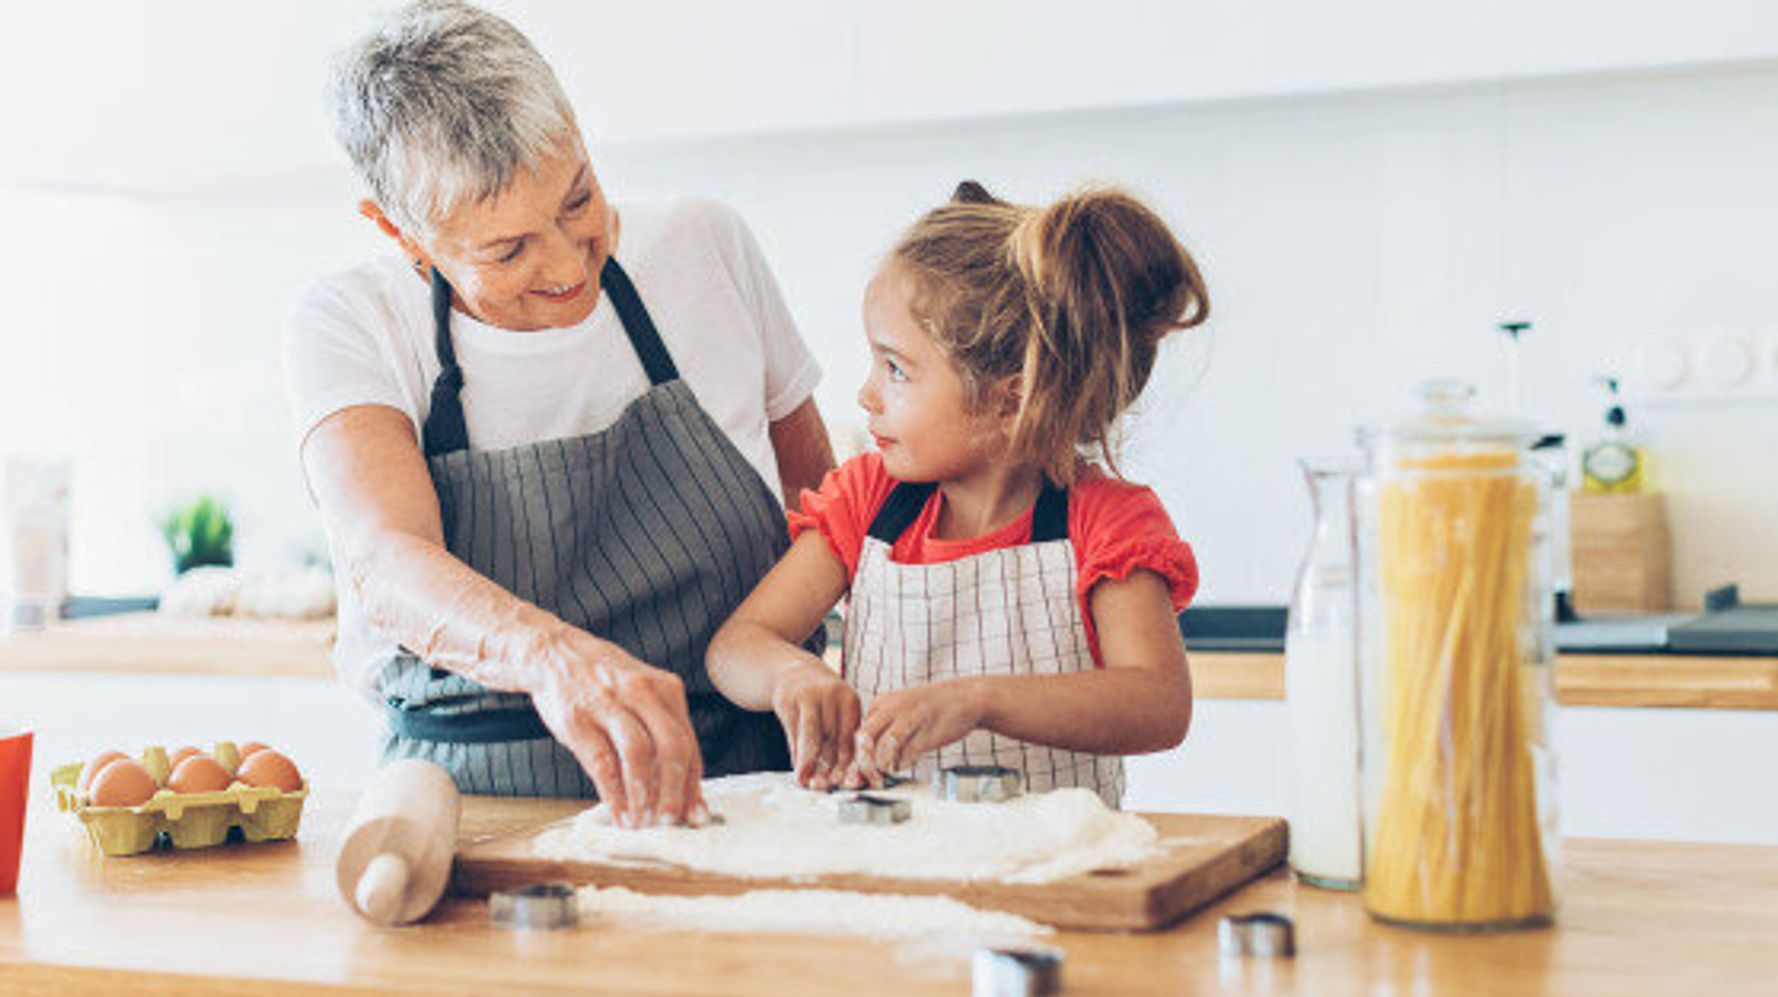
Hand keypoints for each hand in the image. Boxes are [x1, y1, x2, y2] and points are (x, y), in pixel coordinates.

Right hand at [528, 631, 705, 828]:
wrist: (554, 653)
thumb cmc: (604, 682)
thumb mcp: (643, 694)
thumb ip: (664, 733)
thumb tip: (684, 788)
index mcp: (666, 689)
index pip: (689, 743)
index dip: (693, 783)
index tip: (695, 814)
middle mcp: (642, 693)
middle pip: (671, 747)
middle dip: (675, 791)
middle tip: (672, 821)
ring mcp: (608, 704)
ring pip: (638, 754)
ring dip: (644, 794)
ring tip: (644, 822)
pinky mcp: (578, 719)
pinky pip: (602, 762)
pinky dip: (613, 793)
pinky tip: (619, 813)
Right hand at [770, 660, 860, 790]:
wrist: (793, 672)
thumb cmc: (821, 700)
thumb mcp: (836, 711)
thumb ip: (841, 739)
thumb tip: (845, 776)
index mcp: (848, 699)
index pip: (850, 734)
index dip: (849, 760)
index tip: (846, 781)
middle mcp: (830, 694)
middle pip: (831, 736)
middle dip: (829, 764)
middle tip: (826, 786)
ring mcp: (807, 695)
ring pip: (811, 733)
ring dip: (808, 759)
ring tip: (806, 780)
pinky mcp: (786, 700)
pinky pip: (792, 731)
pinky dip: (795, 752)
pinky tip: (796, 768)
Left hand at [854, 679, 985, 780]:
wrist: (964, 698)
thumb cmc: (930, 709)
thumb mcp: (900, 712)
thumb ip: (882, 731)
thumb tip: (865, 761)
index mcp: (881, 703)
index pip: (857, 733)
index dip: (856, 757)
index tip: (857, 774)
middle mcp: (891, 709)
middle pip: (865, 741)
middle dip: (864, 765)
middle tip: (871, 779)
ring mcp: (909, 719)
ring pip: (883, 748)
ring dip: (883, 767)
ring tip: (890, 771)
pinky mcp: (926, 732)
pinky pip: (906, 754)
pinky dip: (903, 764)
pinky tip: (909, 763)